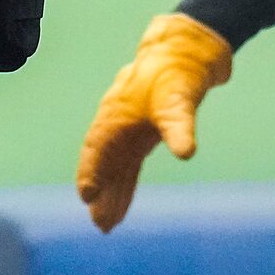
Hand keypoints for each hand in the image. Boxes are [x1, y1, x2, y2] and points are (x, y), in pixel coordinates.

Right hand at [74, 12, 233, 230]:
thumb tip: (186, 151)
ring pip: (115, 168)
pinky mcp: (144, 132)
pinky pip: (129, 164)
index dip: (91, 171)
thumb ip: (180, 126)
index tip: (87, 196)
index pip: (98, 148)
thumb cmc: (177, 72)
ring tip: (107, 224)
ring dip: (112, 193)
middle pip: (104, 163)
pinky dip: (125, 184)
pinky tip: (122, 202)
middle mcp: (117, 124)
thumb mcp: (179, 98)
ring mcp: (130, 129)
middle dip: (101, 193)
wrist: (187, 49)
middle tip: (100, 224)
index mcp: (116, 114)